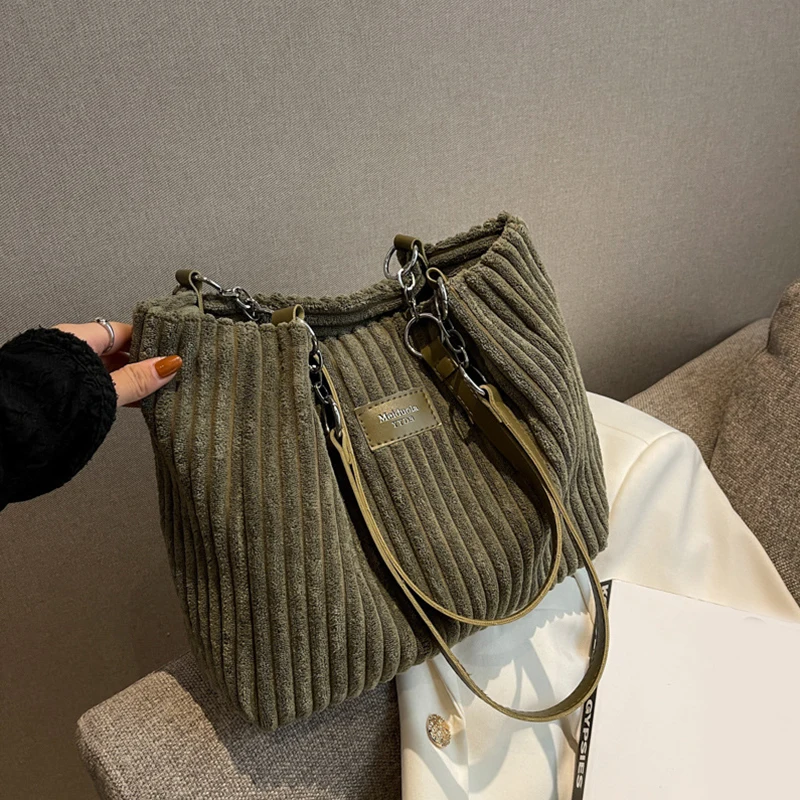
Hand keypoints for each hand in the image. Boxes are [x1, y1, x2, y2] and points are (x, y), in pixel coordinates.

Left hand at [54, 322, 181, 406]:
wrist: (12, 427)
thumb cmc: (48, 400)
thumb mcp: (106, 388)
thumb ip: (137, 379)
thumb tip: (167, 366)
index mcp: (78, 338)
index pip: (122, 331)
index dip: (147, 341)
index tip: (167, 350)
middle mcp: (67, 349)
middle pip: (113, 350)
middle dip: (139, 363)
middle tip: (163, 374)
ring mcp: (62, 369)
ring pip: (102, 369)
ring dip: (126, 380)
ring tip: (149, 393)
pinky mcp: (58, 389)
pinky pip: (93, 383)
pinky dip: (112, 390)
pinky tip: (125, 402)